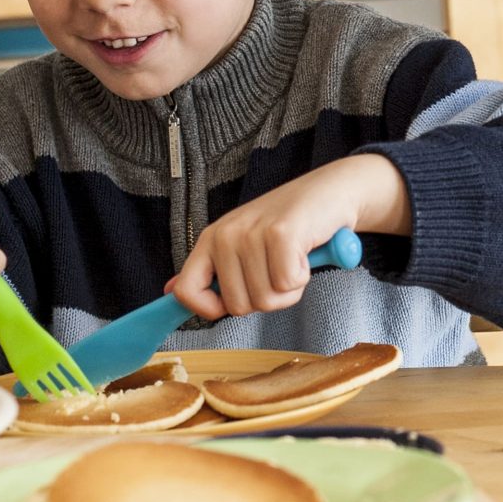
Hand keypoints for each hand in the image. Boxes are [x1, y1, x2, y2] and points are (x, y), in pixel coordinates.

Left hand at [169, 155, 407, 319]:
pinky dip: (304, 276)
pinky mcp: (281, 234)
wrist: (332, 191)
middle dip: (268, 297)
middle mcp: (225, 235)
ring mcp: (251, 233)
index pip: (186, 292)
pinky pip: (288, 285)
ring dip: (289, 288)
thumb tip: (170, 292)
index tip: (238, 301)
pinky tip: (306, 252)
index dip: (211, 310)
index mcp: (212, 239)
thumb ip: (210, 269)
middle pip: (238, 306)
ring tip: (295, 258)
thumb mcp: (243, 243)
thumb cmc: (290, 222)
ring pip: (266, 300)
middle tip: (281, 267)